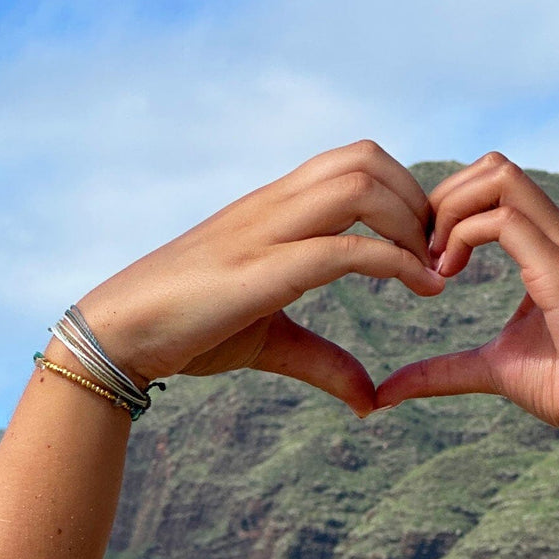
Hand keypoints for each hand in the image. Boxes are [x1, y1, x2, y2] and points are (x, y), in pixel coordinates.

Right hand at [76, 141, 443, 416]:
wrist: (120, 334)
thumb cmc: (189, 328)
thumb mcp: (271, 341)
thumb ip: (324, 360)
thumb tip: (370, 400)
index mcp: (275, 208)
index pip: (352, 161)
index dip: (403, 190)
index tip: (425, 243)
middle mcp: (273, 207)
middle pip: (364, 159)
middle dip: (416, 199)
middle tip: (437, 252)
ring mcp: (264, 232)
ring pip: (357, 187)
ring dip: (409, 222)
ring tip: (431, 269)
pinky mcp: (259, 270)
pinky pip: (341, 249)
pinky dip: (394, 262)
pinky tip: (422, 289)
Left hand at [376, 153, 558, 473]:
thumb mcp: (490, 369)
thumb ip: (441, 370)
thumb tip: (385, 392)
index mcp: (551, 244)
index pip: (496, 182)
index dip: (450, 205)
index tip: (425, 253)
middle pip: (495, 166)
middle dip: (445, 198)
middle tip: (423, 251)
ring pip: (500, 178)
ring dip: (451, 212)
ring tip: (435, 262)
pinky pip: (504, 222)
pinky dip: (462, 237)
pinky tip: (446, 274)